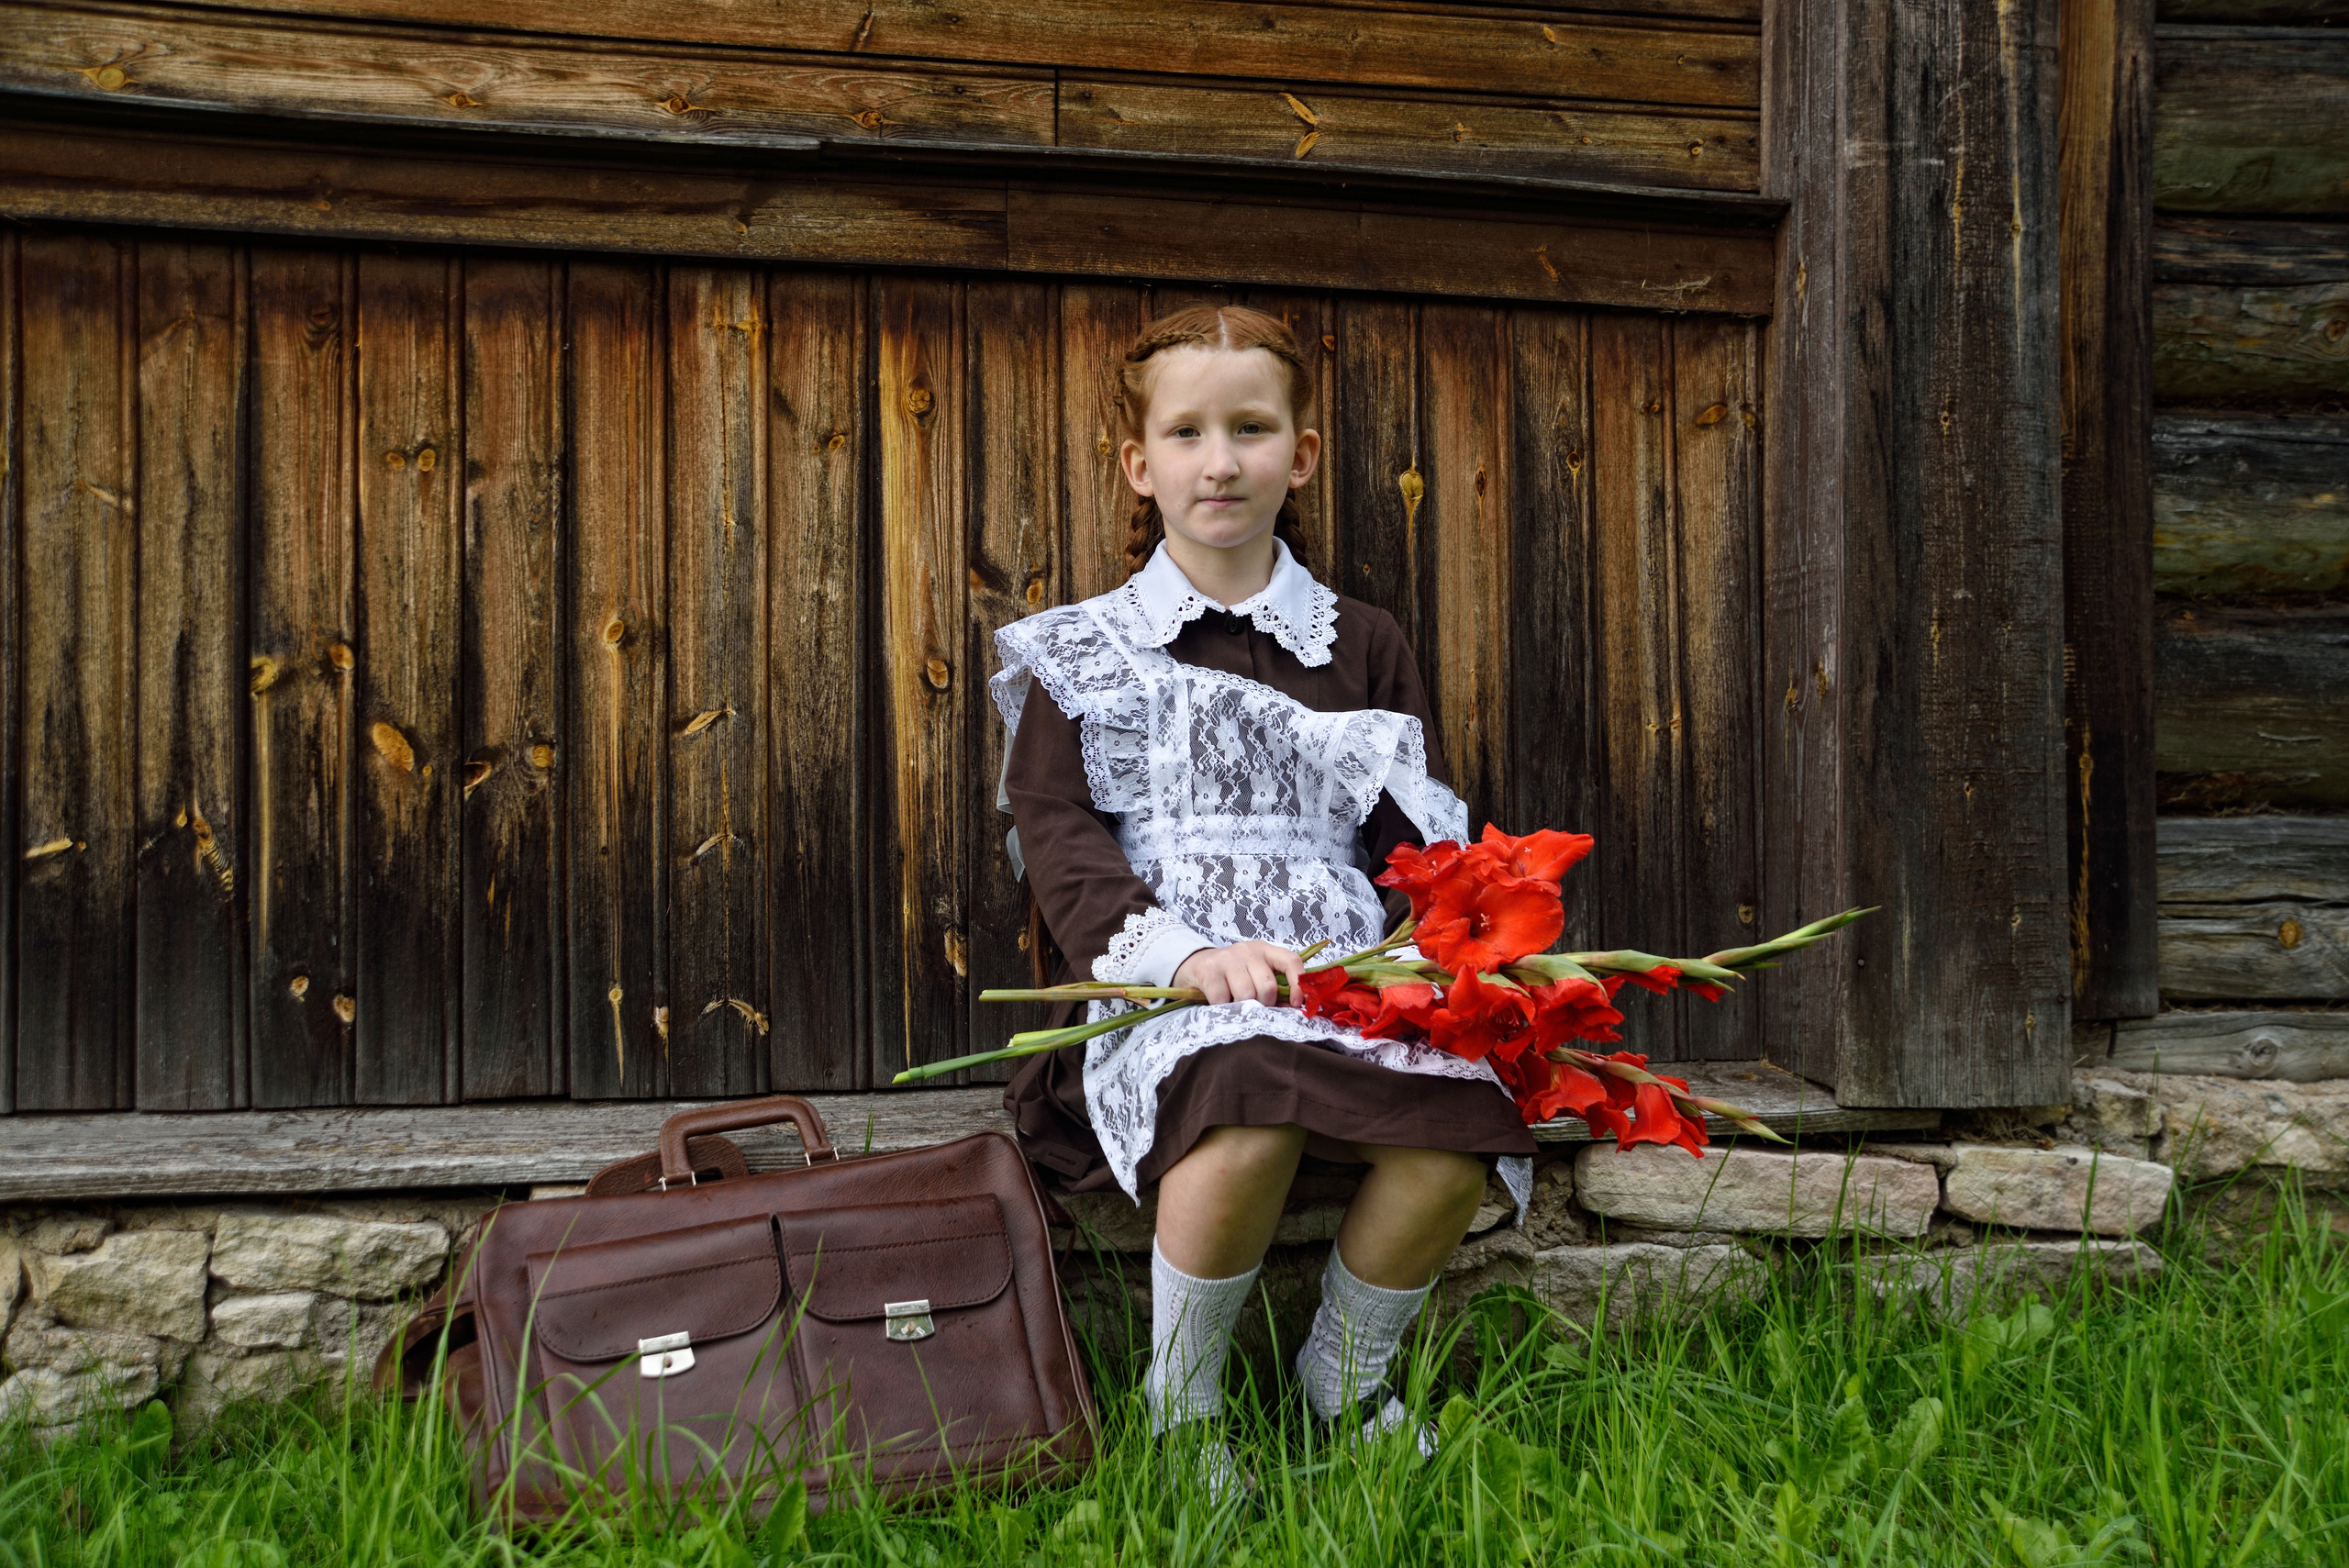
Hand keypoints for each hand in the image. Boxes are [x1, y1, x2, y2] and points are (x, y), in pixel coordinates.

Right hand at [1174, 941, 1305, 1007]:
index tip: (1296, 1003)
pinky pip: (1223, 999)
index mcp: (1265, 951)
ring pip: (1246, 995)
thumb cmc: (1232, 976)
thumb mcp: (1255, 975)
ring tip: (1236, 1006)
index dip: (1297, 984)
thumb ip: (1274, 989)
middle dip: (1263, 1005)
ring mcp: (1227, 958)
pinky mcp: (1208, 970)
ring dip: (1242, 1008)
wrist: (1195, 966)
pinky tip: (1220, 1004)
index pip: (1291, 961)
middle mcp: (1248, 950)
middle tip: (1254, 1008)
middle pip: (1267, 986)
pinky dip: (1223, 1009)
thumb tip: (1291, 1009)